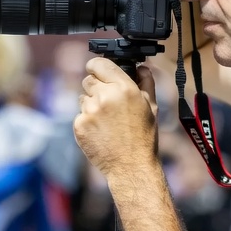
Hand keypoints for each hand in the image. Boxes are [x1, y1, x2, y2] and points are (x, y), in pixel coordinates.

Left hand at [74, 58, 159, 181]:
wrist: (131, 166)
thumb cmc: (143, 137)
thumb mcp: (151, 107)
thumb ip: (146, 82)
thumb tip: (141, 67)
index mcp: (124, 88)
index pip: (98, 64)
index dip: (97, 67)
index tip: (97, 70)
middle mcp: (105, 96)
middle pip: (88, 80)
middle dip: (96, 88)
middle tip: (108, 103)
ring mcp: (90, 111)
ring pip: (83, 98)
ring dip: (91, 105)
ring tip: (107, 122)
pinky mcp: (79, 125)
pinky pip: (79, 116)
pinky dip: (87, 122)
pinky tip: (100, 132)